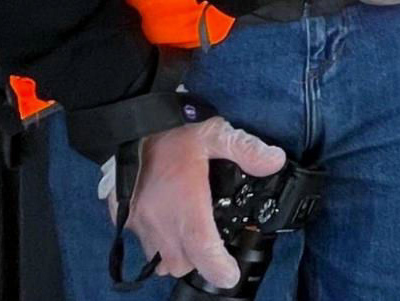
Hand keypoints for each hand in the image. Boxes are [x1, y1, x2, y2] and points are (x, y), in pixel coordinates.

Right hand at [114, 117, 285, 290]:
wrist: (127, 124)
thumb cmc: (172, 130)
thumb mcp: (216, 132)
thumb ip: (246, 149)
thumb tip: (275, 161)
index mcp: (185, 202)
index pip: (201, 248)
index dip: (217, 268)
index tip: (230, 274)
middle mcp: (160, 219)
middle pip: (181, 263)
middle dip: (199, 261)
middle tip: (212, 242)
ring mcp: (139, 222)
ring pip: (159, 260)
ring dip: (177, 254)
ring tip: (191, 234)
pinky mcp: (124, 220)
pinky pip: (143, 245)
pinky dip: (157, 243)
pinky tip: (169, 223)